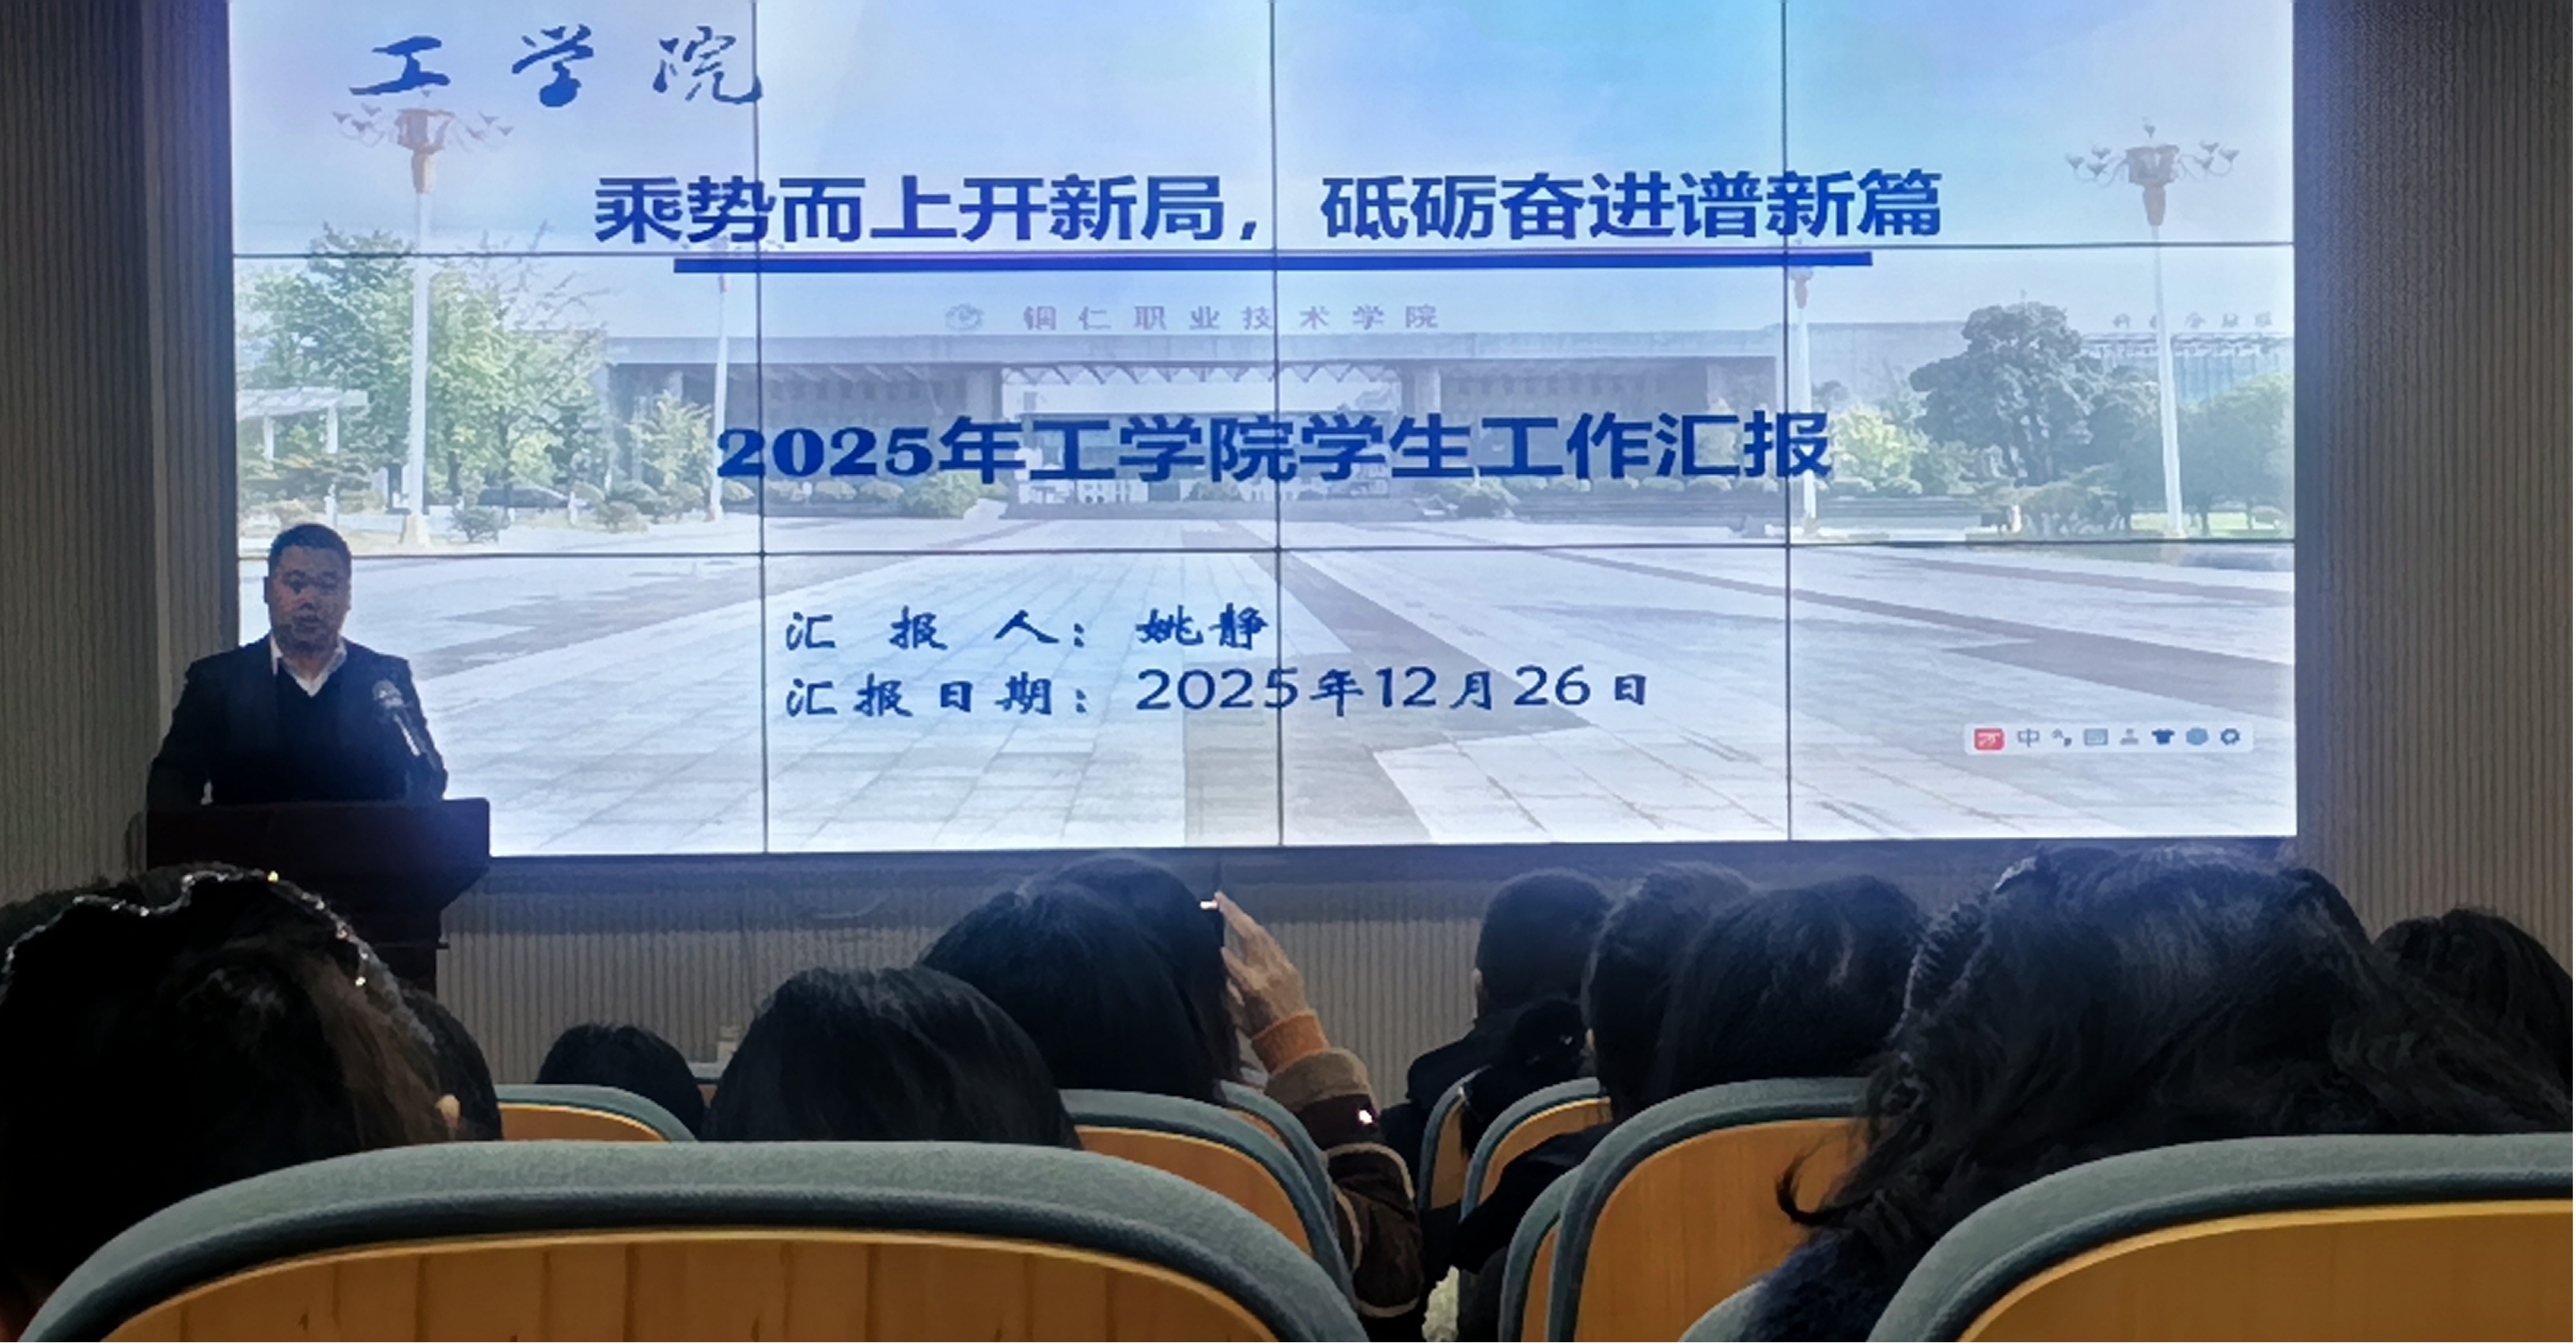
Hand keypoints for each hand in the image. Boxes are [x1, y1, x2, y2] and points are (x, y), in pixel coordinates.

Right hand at [1217, 893, 1313, 1038]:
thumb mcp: (1238, 1016)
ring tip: (1230, 906)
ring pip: (1263, 935)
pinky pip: (1272, 944)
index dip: (1218, 949)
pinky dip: (1258, 934)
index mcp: (1253, 986)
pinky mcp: (1291, 967)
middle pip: (1251, 935)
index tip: (1206, 937)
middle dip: (1234, 914)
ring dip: (1246, 919)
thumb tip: (1219, 965)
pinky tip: (1249, 927)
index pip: (1231, 959)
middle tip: (1219, 898)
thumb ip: (1227, 990)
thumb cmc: (1261, 1033)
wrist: (1296, 1039)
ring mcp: (1282, 966)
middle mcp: (1269, 971)